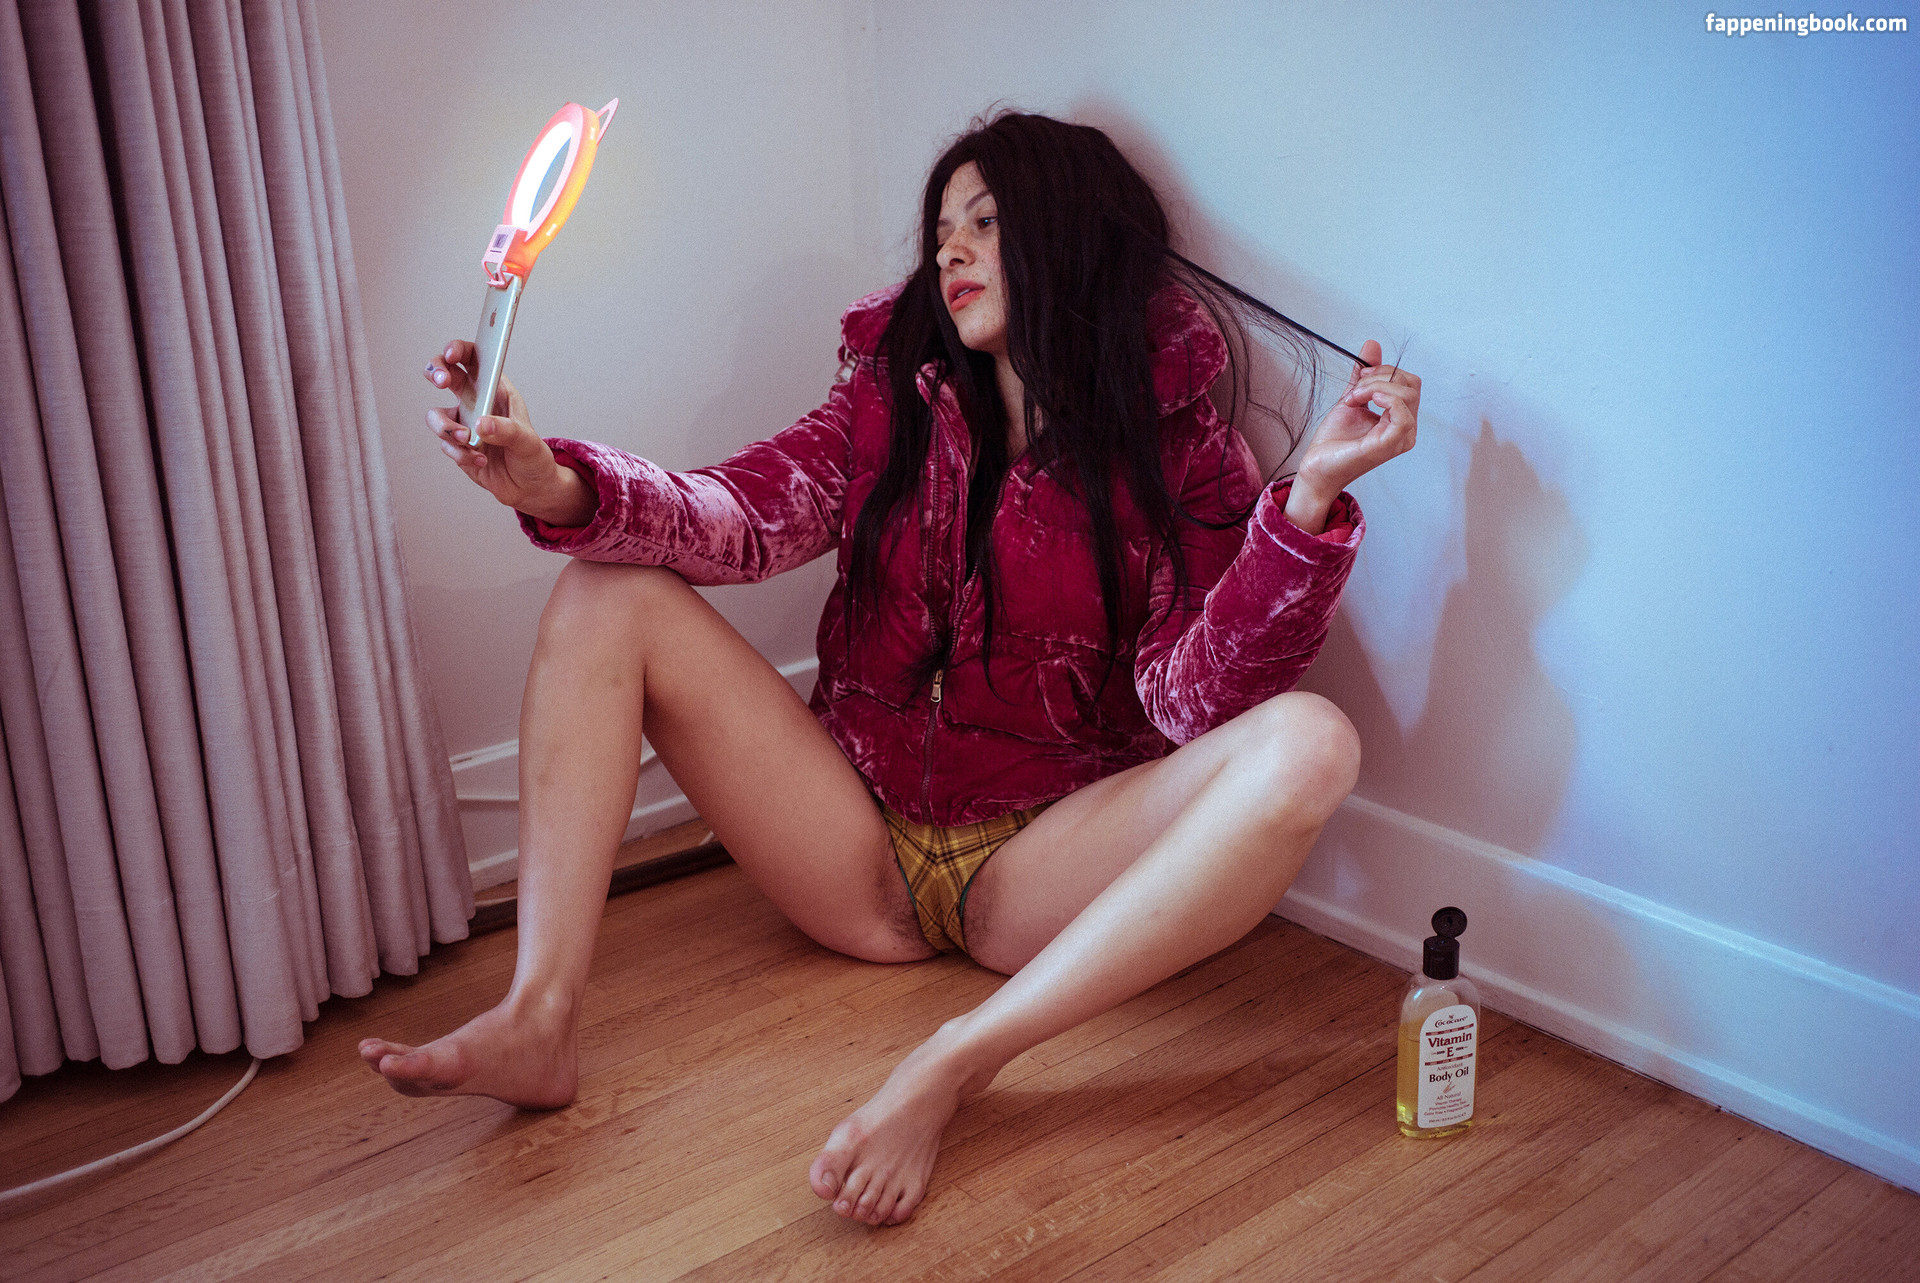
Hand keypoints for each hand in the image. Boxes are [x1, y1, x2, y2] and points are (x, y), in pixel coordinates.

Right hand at [424, 340, 595, 526]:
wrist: (529, 488)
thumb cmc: (533, 457)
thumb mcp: (527, 442)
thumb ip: (506, 431)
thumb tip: (480, 425)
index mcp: (496, 389)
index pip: (474, 358)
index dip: (458, 349)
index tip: (451, 354)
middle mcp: (476, 402)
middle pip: (445, 374)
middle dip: (437, 372)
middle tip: (441, 382)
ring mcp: (464, 423)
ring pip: (437, 415)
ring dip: (446, 427)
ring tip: (466, 440)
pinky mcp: (457, 446)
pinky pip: (446, 445)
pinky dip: (460, 454)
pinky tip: (480, 461)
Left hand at [1285, 339, 1419, 533]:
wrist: (1317, 466)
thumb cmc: (1335, 440)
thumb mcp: (1352, 398)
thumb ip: (1364, 375)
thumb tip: (1372, 345)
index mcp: (1400, 418)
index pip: (1408, 381)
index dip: (1383, 372)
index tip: (1357, 380)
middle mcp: (1406, 428)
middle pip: (1410, 384)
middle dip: (1379, 378)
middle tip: (1354, 390)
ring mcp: (1400, 437)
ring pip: (1406, 394)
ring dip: (1374, 387)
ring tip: (1352, 400)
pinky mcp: (1390, 444)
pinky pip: (1402, 413)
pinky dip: (1384, 398)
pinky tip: (1365, 401)